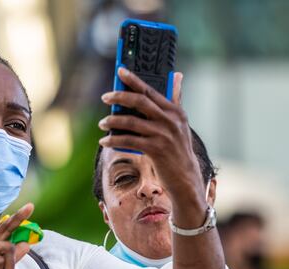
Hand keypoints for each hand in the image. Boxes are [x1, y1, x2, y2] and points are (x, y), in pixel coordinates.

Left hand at [98, 68, 204, 206]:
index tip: (120, 71)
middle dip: (119, 96)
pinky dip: (114, 140)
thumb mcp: (180, 124)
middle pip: (139, 101)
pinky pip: (128, 141)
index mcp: (175, 111)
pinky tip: (105, 141)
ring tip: (102, 123)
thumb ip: (175, 100)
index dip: (134, 79)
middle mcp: (170, 120)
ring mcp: (163, 135)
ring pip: (130, 121)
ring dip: (112, 121)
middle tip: (105, 97)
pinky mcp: (155, 149)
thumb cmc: (178, 150)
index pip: (151, 90)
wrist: (186, 178)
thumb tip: (177, 75)